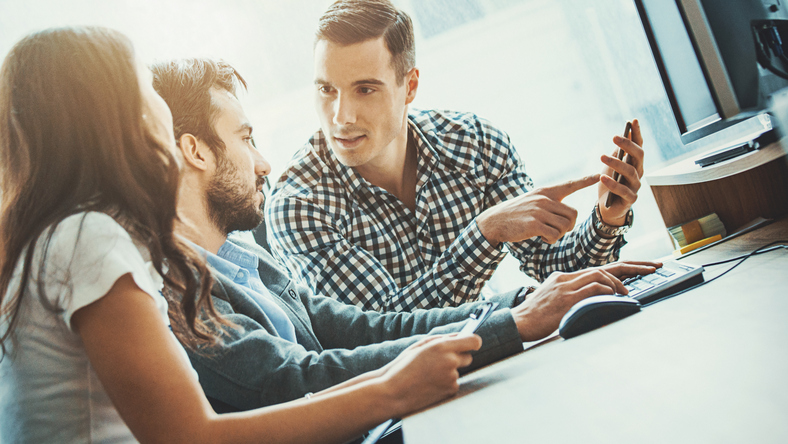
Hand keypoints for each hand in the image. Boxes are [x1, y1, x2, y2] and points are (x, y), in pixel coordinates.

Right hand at [379, 334, 481, 416]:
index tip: (471, 343)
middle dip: (459, 357)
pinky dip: (445, 383)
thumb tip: (460, 336)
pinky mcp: (451, 390)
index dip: (473, 341)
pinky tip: (430, 384)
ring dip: (449, 371)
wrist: (394, 392)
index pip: (473, 341)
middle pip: (468, 357)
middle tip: (442, 360)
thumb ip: (442, 339)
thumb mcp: (420, 346)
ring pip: (458, 371)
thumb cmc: (404, 366)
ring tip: (429, 374)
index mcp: (442, 346)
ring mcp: (452, 377)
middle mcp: (450, 361)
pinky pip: (453, 383)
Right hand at [477, 174, 599, 244]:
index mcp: (545, 192)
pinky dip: (551, 240)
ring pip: (565, 226)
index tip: (598, 175)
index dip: (585, 180)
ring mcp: (539, 211)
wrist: (494, 221)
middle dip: (569, 226)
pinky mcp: (534, 224)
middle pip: (573, 214)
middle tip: (557, 230)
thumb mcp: (533, 202)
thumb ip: (550, 204)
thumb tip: (569, 217)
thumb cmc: (516, 214)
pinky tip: (541, 238)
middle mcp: (544, 199)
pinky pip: (555, 235)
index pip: (569, 185)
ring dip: (559, 234)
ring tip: (546, 234)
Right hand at [511, 261, 659, 340]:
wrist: (517, 323)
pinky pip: (593, 288)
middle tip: (652, 267)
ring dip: (618, 284)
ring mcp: (565, 287)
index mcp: (563, 278)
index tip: (640, 268)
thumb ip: (570, 298)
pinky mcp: (566, 298)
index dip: (620, 268)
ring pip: (600, 275)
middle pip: (603, 267)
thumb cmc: (535, 318)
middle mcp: (565, 278)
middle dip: (632, 267)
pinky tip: (614, 297)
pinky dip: (608, 291)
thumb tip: (592, 303)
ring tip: (627, 294)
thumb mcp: (553, 302)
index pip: (596, 269)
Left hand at [598, 119, 644, 225]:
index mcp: (635, 162)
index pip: (638, 145)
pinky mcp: (630, 199)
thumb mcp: (611, 166)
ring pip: (630, 172)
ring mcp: (636, 186)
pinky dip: (613, 184)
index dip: (637, 133)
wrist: (607, 207)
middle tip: (614, 137)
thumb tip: (625, 134)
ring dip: (616, 163)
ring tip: (601, 157)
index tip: (632, 120)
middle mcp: (639, 172)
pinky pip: (623, 191)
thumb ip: (618, 153)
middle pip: (638, 156)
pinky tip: (602, 177)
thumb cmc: (610, 183)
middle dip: (627, 145)